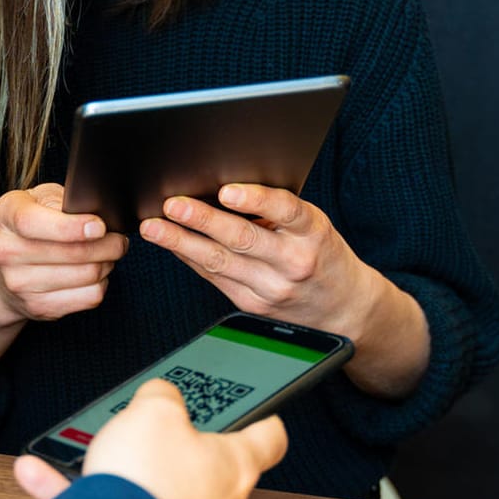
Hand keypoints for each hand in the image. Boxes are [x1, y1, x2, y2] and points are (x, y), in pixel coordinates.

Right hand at [0, 183, 127, 325]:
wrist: (4, 272)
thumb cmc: (32, 227)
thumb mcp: (40, 200)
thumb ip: (63, 202)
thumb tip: (97, 215)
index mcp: (5, 215)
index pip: (33, 222)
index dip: (71, 227)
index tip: (99, 227)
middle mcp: (6, 251)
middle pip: (71, 253)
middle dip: (107, 245)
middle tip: (118, 239)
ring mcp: (19, 284)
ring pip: (86, 275)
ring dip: (107, 263)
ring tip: (107, 254)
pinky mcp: (38, 307)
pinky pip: (89, 297)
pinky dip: (101, 283)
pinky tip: (95, 273)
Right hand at [14, 379, 287, 498]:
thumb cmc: (148, 480)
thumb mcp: (155, 410)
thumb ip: (161, 396)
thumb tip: (159, 397)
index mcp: (234, 467)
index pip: (268, 440)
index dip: (264, 419)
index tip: (263, 411)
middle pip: (206, 467)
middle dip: (179, 446)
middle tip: (158, 425)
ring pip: (153, 489)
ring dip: (120, 467)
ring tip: (86, 447)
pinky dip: (79, 493)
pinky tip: (39, 473)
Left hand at [139, 184, 430, 397]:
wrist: (344, 308)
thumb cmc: (322, 254)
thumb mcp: (313, 225)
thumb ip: (276, 211)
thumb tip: (222, 190)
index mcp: (312, 232)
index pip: (285, 211)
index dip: (255, 200)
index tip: (227, 191)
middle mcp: (293, 261)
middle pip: (242, 239)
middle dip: (202, 220)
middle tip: (172, 205)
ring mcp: (271, 288)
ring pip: (219, 263)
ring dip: (182, 243)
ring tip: (155, 228)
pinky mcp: (252, 306)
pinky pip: (215, 278)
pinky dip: (190, 259)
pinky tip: (171, 245)